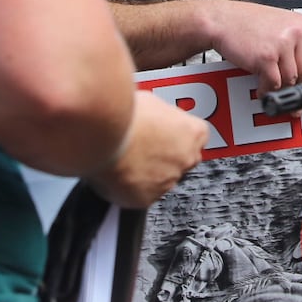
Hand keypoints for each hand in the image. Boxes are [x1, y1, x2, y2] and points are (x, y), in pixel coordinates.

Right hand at [89, 90, 207, 208]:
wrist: (103, 135)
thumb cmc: (126, 114)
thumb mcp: (151, 101)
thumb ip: (161, 115)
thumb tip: (154, 116)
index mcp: (193, 132)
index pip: (197, 137)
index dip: (178, 135)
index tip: (166, 132)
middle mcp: (186, 160)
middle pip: (181, 160)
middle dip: (164, 155)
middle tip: (142, 145)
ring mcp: (167, 181)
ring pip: (160, 179)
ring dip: (147, 172)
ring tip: (124, 157)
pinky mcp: (145, 199)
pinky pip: (140, 195)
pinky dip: (130, 187)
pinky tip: (117, 172)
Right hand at [204, 0, 301, 91]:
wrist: (221, 19)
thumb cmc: (246, 22)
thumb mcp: (279, 25)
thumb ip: (295, 43)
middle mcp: (295, 33)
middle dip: (301, 88)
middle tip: (296, 99)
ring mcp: (282, 45)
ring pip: (291, 80)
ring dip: (282, 90)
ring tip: (275, 91)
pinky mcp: (266, 58)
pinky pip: (274, 83)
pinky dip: (268, 90)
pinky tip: (263, 89)